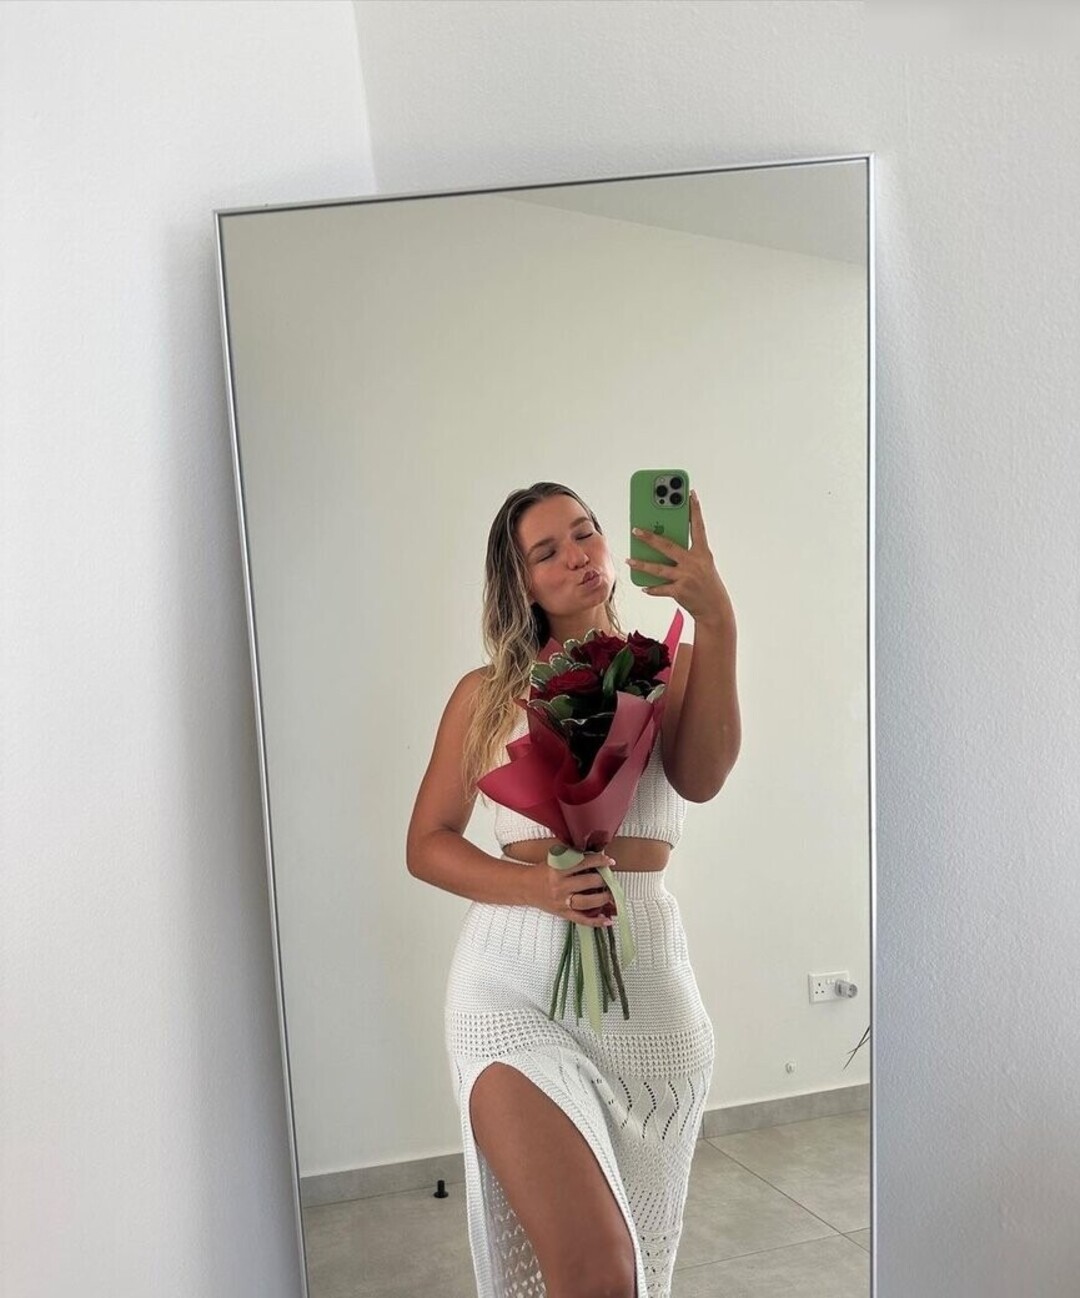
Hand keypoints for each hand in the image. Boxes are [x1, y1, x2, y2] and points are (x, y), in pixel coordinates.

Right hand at [531, 852, 616, 927]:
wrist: (525, 887)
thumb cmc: (542, 872)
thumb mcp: (555, 860)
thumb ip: (572, 858)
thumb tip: (596, 858)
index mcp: (558, 869)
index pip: (584, 863)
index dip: (599, 861)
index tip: (609, 862)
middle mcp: (560, 886)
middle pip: (589, 882)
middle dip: (603, 879)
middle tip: (609, 878)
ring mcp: (562, 902)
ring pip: (587, 902)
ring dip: (603, 898)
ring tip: (611, 895)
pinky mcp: (563, 914)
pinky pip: (582, 919)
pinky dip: (596, 921)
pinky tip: (607, 920)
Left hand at [626, 488, 733, 627]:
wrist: (715, 609)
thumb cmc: (707, 584)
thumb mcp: (702, 565)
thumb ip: (686, 554)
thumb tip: (662, 545)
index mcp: (702, 553)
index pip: (698, 527)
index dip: (695, 510)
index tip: (690, 494)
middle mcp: (694, 563)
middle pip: (668, 546)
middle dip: (650, 537)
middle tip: (635, 529)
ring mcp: (686, 577)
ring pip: (658, 568)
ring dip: (641, 564)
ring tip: (628, 560)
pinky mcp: (680, 592)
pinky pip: (660, 588)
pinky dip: (651, 588)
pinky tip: (643, 586)